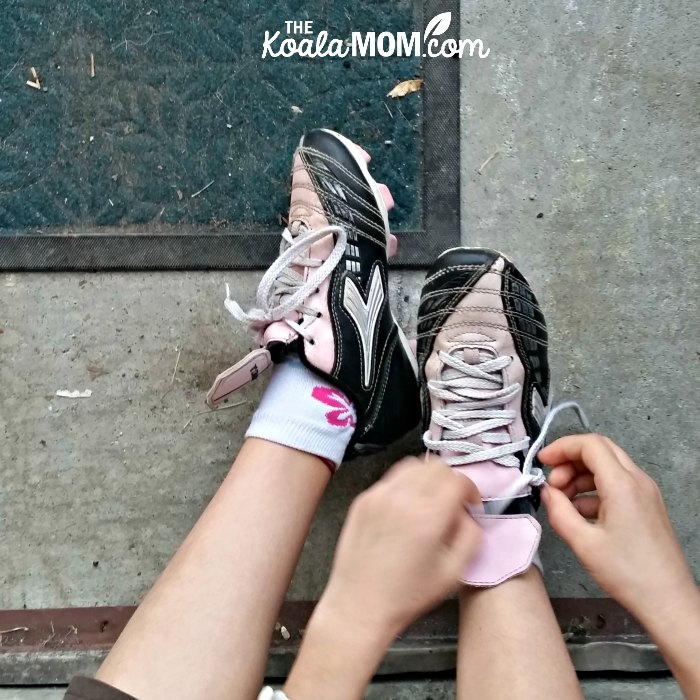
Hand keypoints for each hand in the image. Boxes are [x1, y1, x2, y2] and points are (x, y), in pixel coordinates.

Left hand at [321, 455, 481, 638]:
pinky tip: (407, 509)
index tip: (471, 505)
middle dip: (450, 480)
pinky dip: (405, 485)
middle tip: (453, 502)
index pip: (458, 479)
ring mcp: (379, 495)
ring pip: (412, 465)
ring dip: (427, 477)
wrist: (360, 604)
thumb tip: (468, 513)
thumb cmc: (407, 595)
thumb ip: (470, 535)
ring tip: (430, 501)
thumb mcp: (453, 572)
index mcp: (428, 515)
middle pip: (436, 466)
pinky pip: (391, 479)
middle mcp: (402, 498)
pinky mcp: (363, 500)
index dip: (471, 490)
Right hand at [539, 434, 695, 622]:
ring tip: (563, 500)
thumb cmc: (628, 574)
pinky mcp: (647, 505)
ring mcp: (645, 492)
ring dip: (581, 475)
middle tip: (552, 482)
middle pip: (600, 449)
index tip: (542, 462)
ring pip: (608, 465)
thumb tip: (547, 493)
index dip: (561, 448)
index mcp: (623, 485)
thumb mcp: (583, 543)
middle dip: (570, 459)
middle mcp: (638, 481)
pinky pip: (617, 483)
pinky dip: (594, 488)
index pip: (589, 445)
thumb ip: (559, 511)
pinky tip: (580, 512)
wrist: (667, 600)